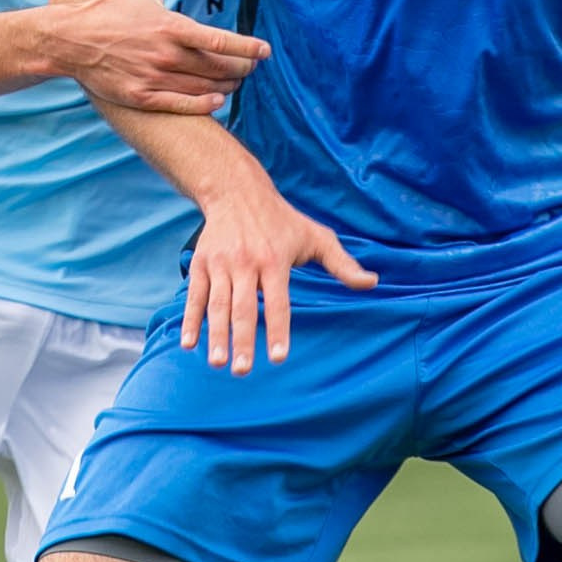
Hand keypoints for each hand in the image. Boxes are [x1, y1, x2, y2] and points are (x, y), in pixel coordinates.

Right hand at [43, 0, 269, 114]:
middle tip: (251, 65)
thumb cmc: (108, 9)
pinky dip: (205, 104)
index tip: (266, 50)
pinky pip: (183, 105)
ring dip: (227, 85)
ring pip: (204, 87)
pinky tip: (218, 99)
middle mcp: (165, 55)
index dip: (248, 47)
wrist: (70, 41)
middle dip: (241, 68)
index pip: (220, 41)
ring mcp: (154, 78)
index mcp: (170, 26)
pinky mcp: (142, 97)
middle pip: (218, 68)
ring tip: (236, 80)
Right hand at [184, 183, 374, 373]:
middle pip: (242, 307)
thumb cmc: (282, 219)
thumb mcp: (316, 236)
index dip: (277, 330)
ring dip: (216, 335)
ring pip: (217, 305)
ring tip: (218, 362)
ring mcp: (221, 263)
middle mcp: (246, 263)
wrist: (236, 191)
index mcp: (274, 260)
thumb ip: (342, 263)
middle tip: (242, 371)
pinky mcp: (202, 263)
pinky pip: (195, 296)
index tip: (278, 357)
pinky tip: (189, 344)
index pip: (277, 302)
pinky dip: (191, 319)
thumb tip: (372, 283)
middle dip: (242, 340)